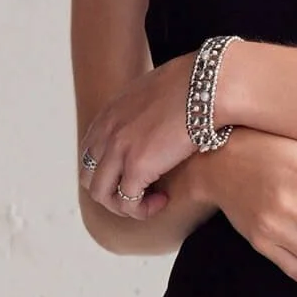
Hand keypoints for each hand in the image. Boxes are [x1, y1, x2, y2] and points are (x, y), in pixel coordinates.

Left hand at [76, 52, 197, 217]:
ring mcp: (118, 149)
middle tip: (140, 194)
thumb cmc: (194, 86)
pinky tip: (163, 200)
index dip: (109, 172)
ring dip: (124, 205)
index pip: (90, 153)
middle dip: (111, 193)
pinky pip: (128, 202)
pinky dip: (142, 209)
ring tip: (152, 201)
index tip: (135, 174)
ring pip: (102, 195)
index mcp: (109, 114)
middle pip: (89, 177)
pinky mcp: (137, 166)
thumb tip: (158, 114)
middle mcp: (107, 132)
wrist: (208, 87)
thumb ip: (144, 107)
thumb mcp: (156, 91)